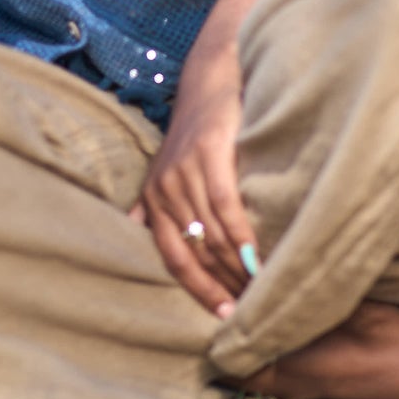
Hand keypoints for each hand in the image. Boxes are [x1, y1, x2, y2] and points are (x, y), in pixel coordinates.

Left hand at [130, 41, 256, 317]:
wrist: (212, 80)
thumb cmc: (197, 133)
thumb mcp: (168, 170)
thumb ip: (154, 207)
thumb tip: (136, 236)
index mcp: (153, 200)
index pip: (173, 260)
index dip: (198, 291)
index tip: (225, 317)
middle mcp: (163, 189)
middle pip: (196, 253)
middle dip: (226, 285)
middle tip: (254, 310)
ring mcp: (183, 172)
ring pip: (211, 235)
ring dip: (238, 268)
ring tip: (262, 290)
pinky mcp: (208, 154)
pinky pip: (225, 207)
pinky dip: (243, 237)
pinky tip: (258, 258)